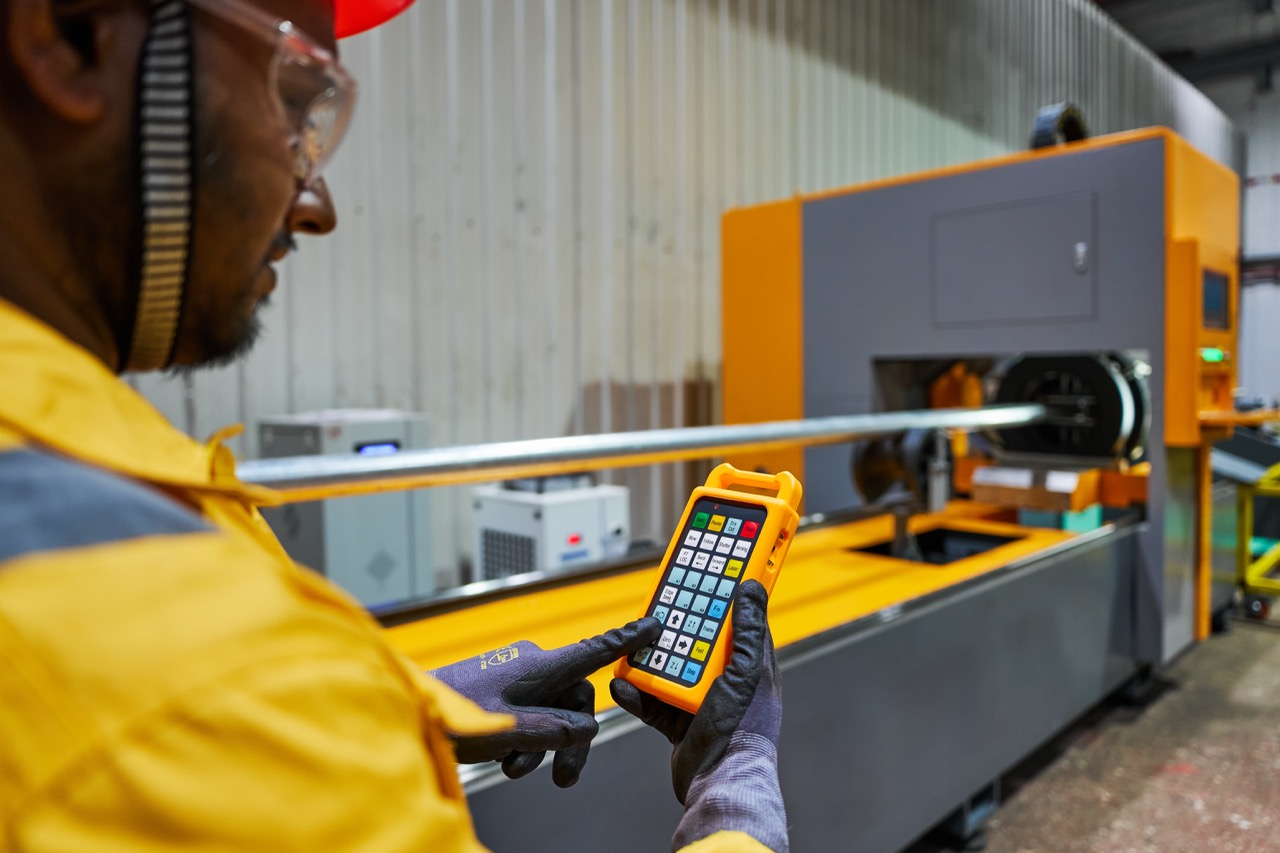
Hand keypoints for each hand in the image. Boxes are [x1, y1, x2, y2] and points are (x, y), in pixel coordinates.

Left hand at [431, 617, 660, 786]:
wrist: (409, 713)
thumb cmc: (452, 714)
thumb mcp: (510, 731)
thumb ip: (554, 730)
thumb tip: (586, 728)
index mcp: (538, 665)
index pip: (594, 650)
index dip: (627, 640)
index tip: (655, 625)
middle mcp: (531, 666)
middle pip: (575, 700)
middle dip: (570, 740)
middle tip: (564, 778)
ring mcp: (515, 677)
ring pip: (552, 712)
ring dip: (542, 745)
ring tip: (517, 769)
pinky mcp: (501, 690)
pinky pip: (531, 713)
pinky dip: (526, 739)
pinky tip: (507, 759)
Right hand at [610, 580, 780, 803]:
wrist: (718, 784)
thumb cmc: (742, 731)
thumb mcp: (746, 672)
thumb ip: (748, 631)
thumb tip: (752, 587)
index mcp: (751, 668)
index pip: (739, 622)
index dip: (724, 599)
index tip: (706, 577)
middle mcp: (727, 683)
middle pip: (697, 643)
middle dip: (676, 630)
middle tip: (657, 612)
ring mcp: (702, 703)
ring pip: (670, 671)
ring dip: (649, 663)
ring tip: (632, 650)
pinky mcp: (679, 723)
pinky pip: (653, 702)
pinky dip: (637, 695)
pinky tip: (623, 686)